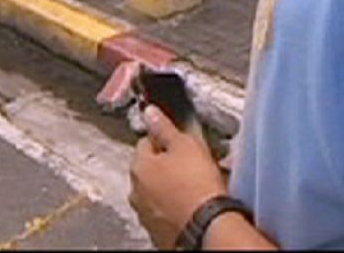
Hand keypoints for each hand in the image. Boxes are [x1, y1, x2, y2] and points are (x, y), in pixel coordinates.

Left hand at [130, 106, 227, 249]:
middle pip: (149, 169)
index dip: (165, 139)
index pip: (146, 141)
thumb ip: (164, 127)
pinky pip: (164, 213)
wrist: (207, 227)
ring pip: (156, 192)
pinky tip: (191, 206)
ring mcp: (145, 214)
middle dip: (166, 165)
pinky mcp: (158, 232)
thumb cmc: (197, 187)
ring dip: (169, 188)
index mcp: (139, 166)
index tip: (180, 142)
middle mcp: (136, 192)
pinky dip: (174, 208)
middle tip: (190, 165)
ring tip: (194, 187)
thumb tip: (150, 112)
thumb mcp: (185, 145)